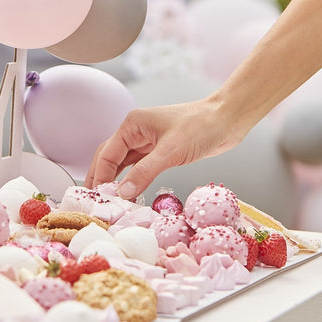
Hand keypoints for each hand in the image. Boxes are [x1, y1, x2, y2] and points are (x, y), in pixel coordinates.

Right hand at [85, 98, 244, 197]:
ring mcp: (145, 141)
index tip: (97, 198)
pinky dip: (129, 180)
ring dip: (113, 181)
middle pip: (108, 158)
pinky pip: (136, 167)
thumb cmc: (201, 127)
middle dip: (99, 179)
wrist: (228, 120)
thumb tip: (122, 192)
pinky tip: (126, 193)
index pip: (107, 154)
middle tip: (93, 202)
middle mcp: (134, 132)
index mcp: (131, 125)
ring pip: (121, 164)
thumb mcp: (171, 151)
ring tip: (106, 201)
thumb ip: (144, 172)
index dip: (100, 177)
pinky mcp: (157, 151)